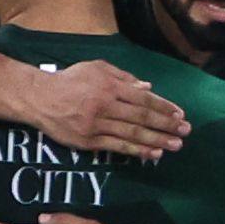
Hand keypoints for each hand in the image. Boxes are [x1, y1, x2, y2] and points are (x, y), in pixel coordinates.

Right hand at [0, 53, 190, 160]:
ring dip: (157, 141)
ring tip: (175, 145)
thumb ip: (123, 77)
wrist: (39, 98)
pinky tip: (153, 154)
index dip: (164, 107)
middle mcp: (105, 105)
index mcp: (109, 86)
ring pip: (132, 134)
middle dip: (166, 125)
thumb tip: (148, 87)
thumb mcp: (96, 69)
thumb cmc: (70, 80)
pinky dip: (137, 151)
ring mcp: (97, 125)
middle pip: (142, 117)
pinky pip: (117, 148)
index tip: (180, 114)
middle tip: (185, 131)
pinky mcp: (89, 141)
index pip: (143, 98)